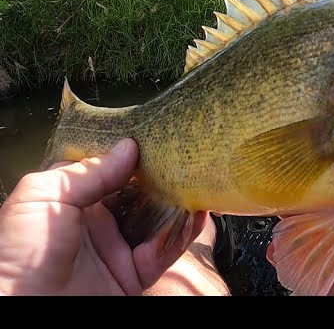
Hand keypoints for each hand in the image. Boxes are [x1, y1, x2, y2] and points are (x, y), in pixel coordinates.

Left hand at [0, 139, 205, 295]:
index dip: (135, 156)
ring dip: (180, 205)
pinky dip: (182, 235)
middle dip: (164, 179)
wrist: (25, 312)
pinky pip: (164, 253)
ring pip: (159, 222)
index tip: (159, 139)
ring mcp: (117, 250)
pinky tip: (196, 216)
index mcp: (74, 200)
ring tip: (199, 186)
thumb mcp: (43, 198)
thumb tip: (129, 148)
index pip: (112, 171)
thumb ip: (88, 172)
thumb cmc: (18, 253)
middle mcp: (99, 223)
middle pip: (142, 194)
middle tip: (187, 161)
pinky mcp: (133, 276)